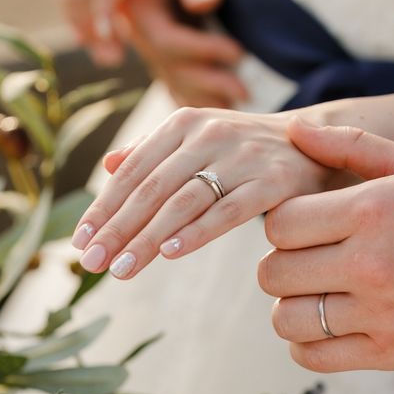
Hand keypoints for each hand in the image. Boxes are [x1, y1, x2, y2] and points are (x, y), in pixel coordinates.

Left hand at [71, 107, 328, 278]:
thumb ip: (152, 152)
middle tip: (91, 263)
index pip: (133, 170)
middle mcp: (208, 133)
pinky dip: (197, 232)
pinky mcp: (273, 180)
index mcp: (182, 124)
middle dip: (117, 229)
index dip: (104, 207)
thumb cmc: (241, 150)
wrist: (312, 141)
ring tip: (121, 269)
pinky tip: (170, 253)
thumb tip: (108, 166)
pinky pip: (228, 211)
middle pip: (152, 188)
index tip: (81, 240)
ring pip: (183, 202)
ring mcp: (242, 156)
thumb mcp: (195, 140)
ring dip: (147, 238)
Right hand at [119, 0, 247, 106]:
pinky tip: (221, 102)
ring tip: (242, 95)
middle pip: (169, 68)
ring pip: (171, 79)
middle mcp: (135, 25)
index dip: (202, 51)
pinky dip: (197, 95)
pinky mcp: (157, 47)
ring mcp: (145, 39)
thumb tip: (204, 3)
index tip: (240, 53)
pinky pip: (172, 82)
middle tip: (245, 89)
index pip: (164, 40)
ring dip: (206, 93)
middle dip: (207, 80)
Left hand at [259, 117, 393, 371]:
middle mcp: (372, 266)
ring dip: (289, 304)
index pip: (279, 224)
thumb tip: (293, 127)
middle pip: (272, 273)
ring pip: (285, 318)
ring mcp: (382, 315)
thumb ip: (348, 145)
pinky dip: (306, 342)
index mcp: (371, 212)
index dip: (282, 223)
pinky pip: (313, 356)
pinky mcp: (393, 353)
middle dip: (280, 262)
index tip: (301, 225)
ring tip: (313, 291)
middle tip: (305, 258)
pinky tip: (326, 322)